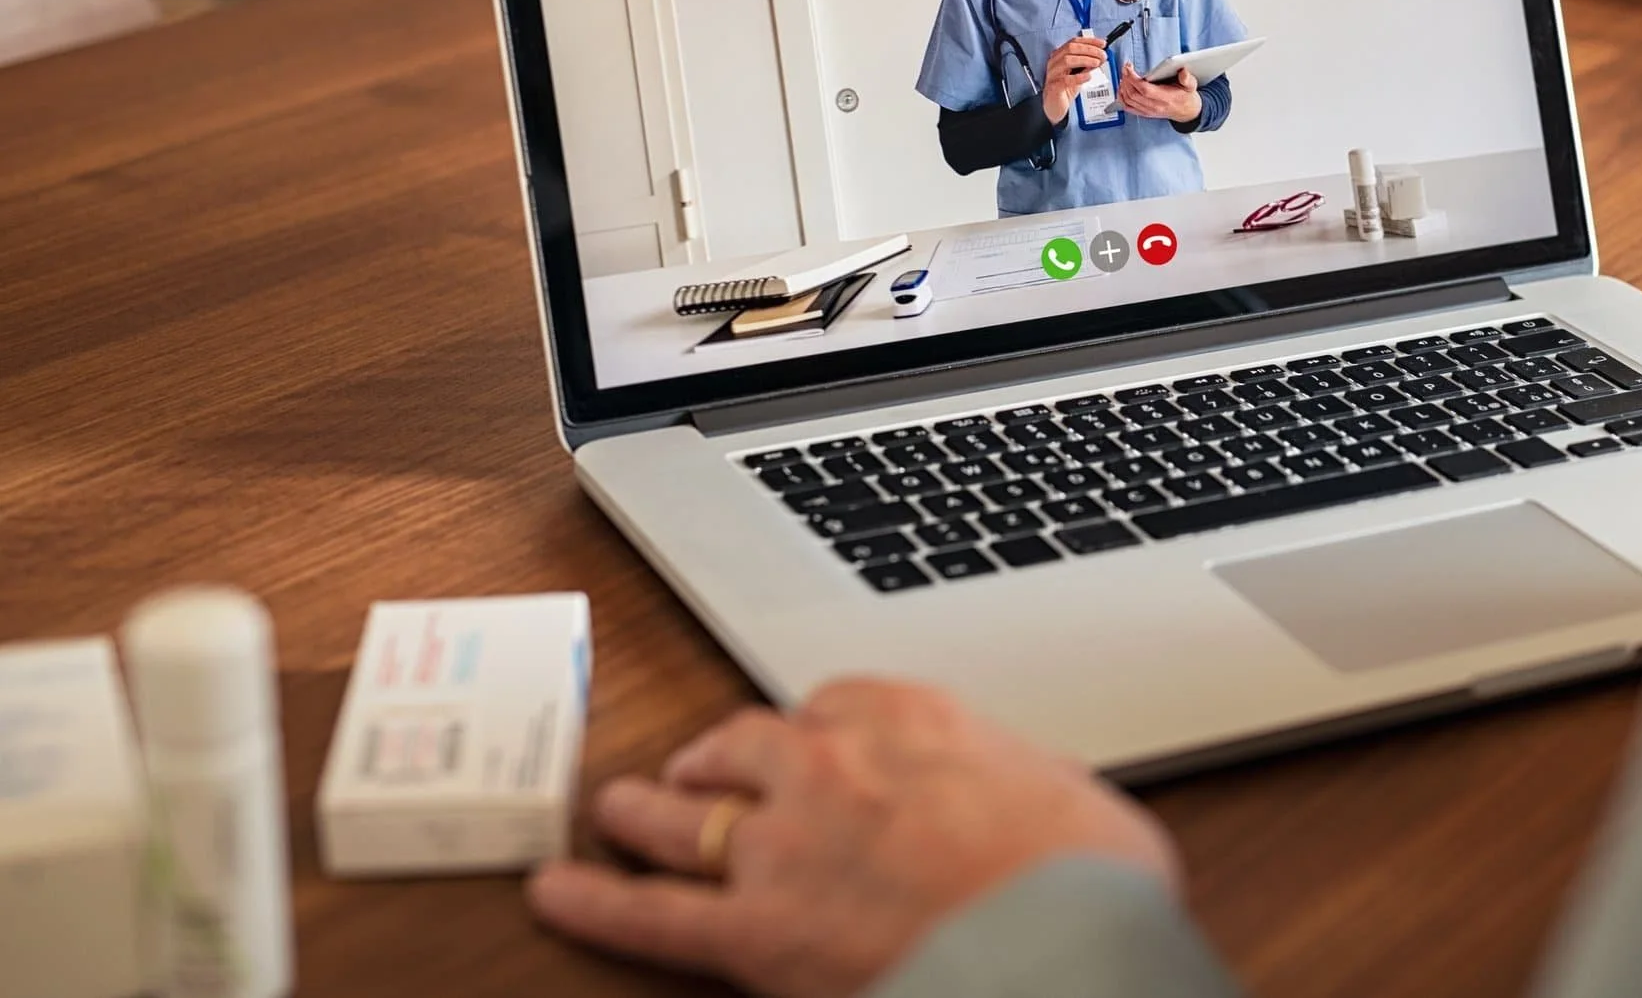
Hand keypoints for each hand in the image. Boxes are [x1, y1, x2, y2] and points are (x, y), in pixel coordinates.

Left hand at [528, 679, 1178, 997]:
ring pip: (686, 811)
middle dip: (719, 752)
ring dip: (647, 806)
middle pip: (749, 741)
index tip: (816, 739)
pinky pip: (653, 913)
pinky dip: (595, 903)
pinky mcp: (753, 931)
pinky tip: (553, 893)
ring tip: (619, 808)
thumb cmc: (1088, 876)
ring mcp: (781, 844)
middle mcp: (831, 763)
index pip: (836, 699)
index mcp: (913, 716)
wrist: (1060, 943)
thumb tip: (1028, 796)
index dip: (816, 726)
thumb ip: (1019, 782)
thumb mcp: (1071, 795)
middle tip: (700, 763)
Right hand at [1040, 34, 1106, 125]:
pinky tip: (1088, 76)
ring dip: (1085, 60)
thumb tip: (1100, 55)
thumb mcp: (1079, 73)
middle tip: (1102, 55)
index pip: (1074, 42)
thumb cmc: (1065, 88)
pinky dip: (1079, 77)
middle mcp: (1054, 62)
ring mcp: (1053, 74)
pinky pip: (1065, 79)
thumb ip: (1087, 64)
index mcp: (1059, 56)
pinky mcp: (1054, 87)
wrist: (1055, 106)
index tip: (1102, 43)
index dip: (1089, 41)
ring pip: (1067, 60)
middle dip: (1089, 50)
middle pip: (1071, 48)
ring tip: (1096, 63)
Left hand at [1118, 64, 1201, 123]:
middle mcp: (1155, 106)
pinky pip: (1128, 107)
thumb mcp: (1190, 86)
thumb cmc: (1185, 96)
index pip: (1145, 89)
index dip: (1133, 78)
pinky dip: (1121, 98)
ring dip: (1123, 87)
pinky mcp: (1144, 113)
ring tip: (1124, 76)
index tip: (1128, 68)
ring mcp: (1148, 111)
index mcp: (1165, 98)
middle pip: (1133, 94)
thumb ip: (1187, 79)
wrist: (1186, 111)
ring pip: (1128, 100)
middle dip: (1126, 79)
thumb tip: (1183, 72)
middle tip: (1125, 69)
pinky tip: (1121, 89)